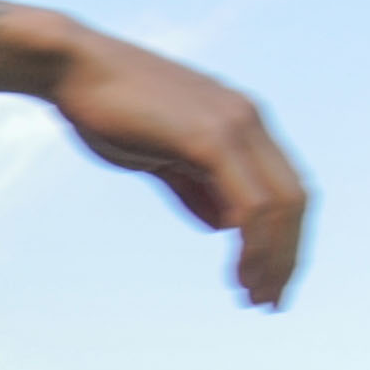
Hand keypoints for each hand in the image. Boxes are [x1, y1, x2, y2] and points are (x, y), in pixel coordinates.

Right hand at [41, 24, 306, 306]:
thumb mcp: (157, 155)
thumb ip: (194, 187)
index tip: (265, 278)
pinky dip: (253, 243)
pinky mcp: (212, 138)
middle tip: (270, 301)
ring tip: (256, 297)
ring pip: (280, 204)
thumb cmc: (106, 108)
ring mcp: (236, 126)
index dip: (283, 236)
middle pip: (295, 198)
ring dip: (273, 257)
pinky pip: (250, 202)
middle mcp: (251, 120)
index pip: (283, 186)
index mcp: (241, 122)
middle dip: (288, 255)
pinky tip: (240, 273)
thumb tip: (221, 225)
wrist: (74, 68)